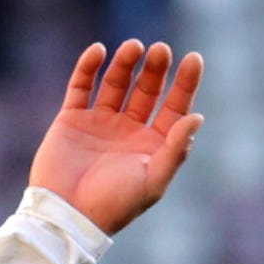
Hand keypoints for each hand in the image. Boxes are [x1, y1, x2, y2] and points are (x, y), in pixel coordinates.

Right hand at [27, 40, 206, 236]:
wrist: (66, 216)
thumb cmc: (114, 205)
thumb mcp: (152, 181)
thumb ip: (176, 150)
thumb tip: (197, 117)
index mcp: (151, 145)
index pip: (174, 107)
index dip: (185, 83)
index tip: (194, 59)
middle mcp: (127, 130)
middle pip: (146, 89)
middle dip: (155, 69)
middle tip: (161, 50)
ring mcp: (99, 122)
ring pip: (116, 82)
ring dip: (125, 62)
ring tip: (134, 47)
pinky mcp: (71, 119)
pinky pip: (81, 86)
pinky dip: (88, 67)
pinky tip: (99, 51)